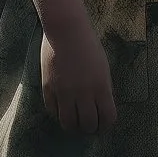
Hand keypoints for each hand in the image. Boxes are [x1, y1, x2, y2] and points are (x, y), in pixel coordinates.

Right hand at [41, 14, 117, 134]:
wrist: (66, 28)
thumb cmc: (88, 44)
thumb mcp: (102, 67)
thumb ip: (103, 89)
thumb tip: (100, 110)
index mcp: (101, 86)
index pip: (107, 118)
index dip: (106, 125)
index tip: (102, 124)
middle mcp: (84, 92)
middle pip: (88, 125)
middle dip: (89, 128)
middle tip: (87, 124)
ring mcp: (65, 91)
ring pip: (69, 124)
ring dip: (73, 126)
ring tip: (74, 120)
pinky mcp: (49, 88)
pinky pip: (53, 112)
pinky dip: (58, 114)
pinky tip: (61, 108)